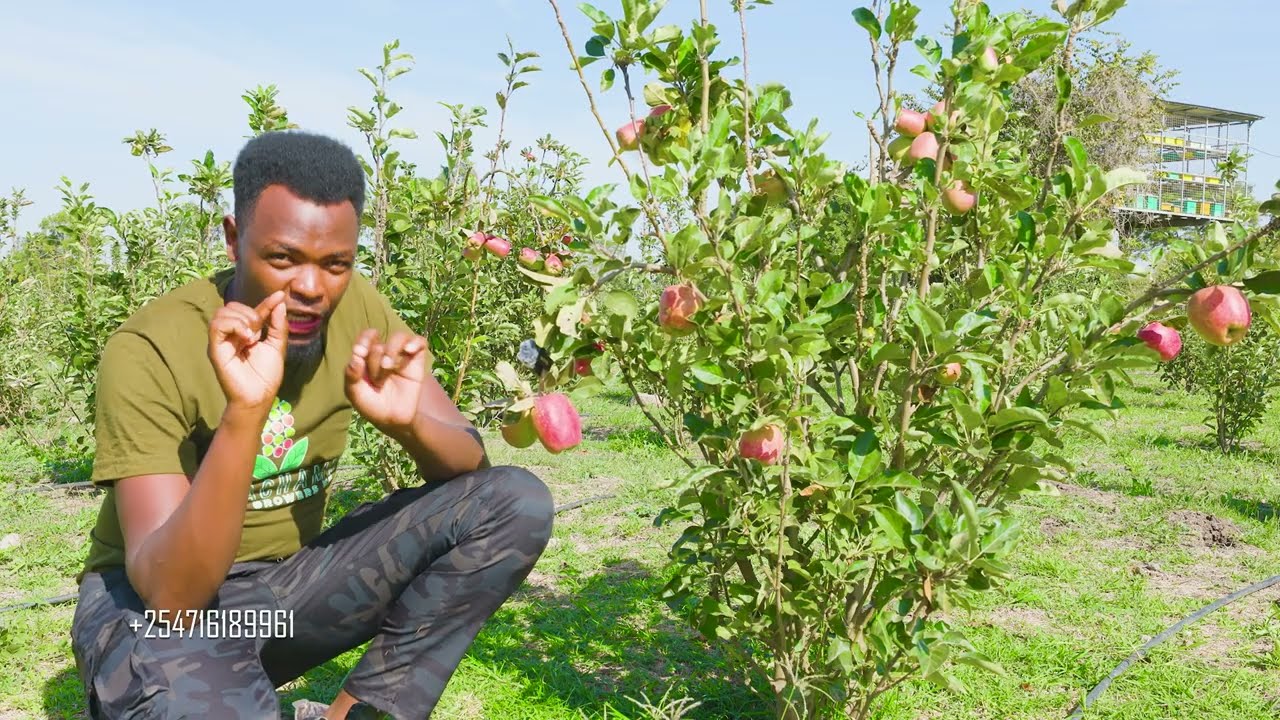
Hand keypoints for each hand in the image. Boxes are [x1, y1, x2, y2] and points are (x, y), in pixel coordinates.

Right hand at [208, 290, 287, 410]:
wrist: (258, 396)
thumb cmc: (266, 375)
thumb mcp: (277, 346)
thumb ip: (277, 325)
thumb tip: (280, 302)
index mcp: (244, 333)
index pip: (252, 311)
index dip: (266, 302)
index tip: (280, 295)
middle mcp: (230, 335)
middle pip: (232, 306)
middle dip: (250, 313)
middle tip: (259, 331)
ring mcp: (221, 341)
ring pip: (223, 312)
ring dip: (242, 319)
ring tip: (252, 336)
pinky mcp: (215, 349)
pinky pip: (217, 325)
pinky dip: (234, 325)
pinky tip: (246, 338)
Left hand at [345, 329, 428, 432]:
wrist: (394, 419)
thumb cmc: (371, 405)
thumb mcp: (355, 394)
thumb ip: (351, 376)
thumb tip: (356, 357)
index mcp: (366, 357)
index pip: (364, 338)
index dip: (363, 340)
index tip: (360, 352)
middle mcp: (383, 353)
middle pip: (378, 346)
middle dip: (375, 364)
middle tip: (378, 383)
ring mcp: (401, 356)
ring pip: (399, 338)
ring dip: (391, 350)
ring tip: (388, 366)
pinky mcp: (416, 360)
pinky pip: (420, 342)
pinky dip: (415, 342)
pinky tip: (409, 350)